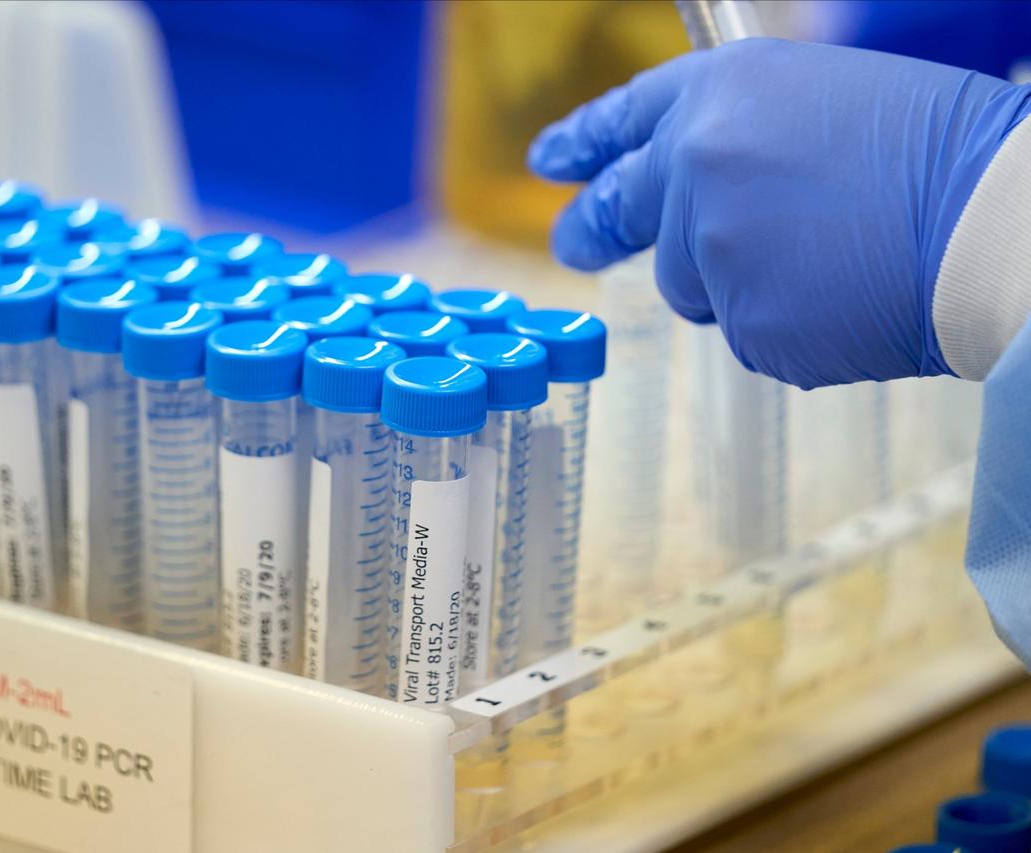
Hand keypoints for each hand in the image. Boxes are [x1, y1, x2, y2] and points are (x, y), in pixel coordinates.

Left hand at [528, 38, 1030, 387]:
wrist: (995, 222)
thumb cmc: (934, 153)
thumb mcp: (819, 103)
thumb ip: (735, 142)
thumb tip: (688, 190)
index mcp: (721, 95)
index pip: (628, 118)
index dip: (586, 140)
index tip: (550, 161)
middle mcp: (697, 167)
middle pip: (625, 210)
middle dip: (592, 227)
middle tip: (574, 242)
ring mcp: (713, 250)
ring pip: (691, 285)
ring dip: (736, 281)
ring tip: (827, 257)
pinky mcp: (746, 322)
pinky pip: (748, 334)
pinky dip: (787, 327)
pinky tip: (843, 299)